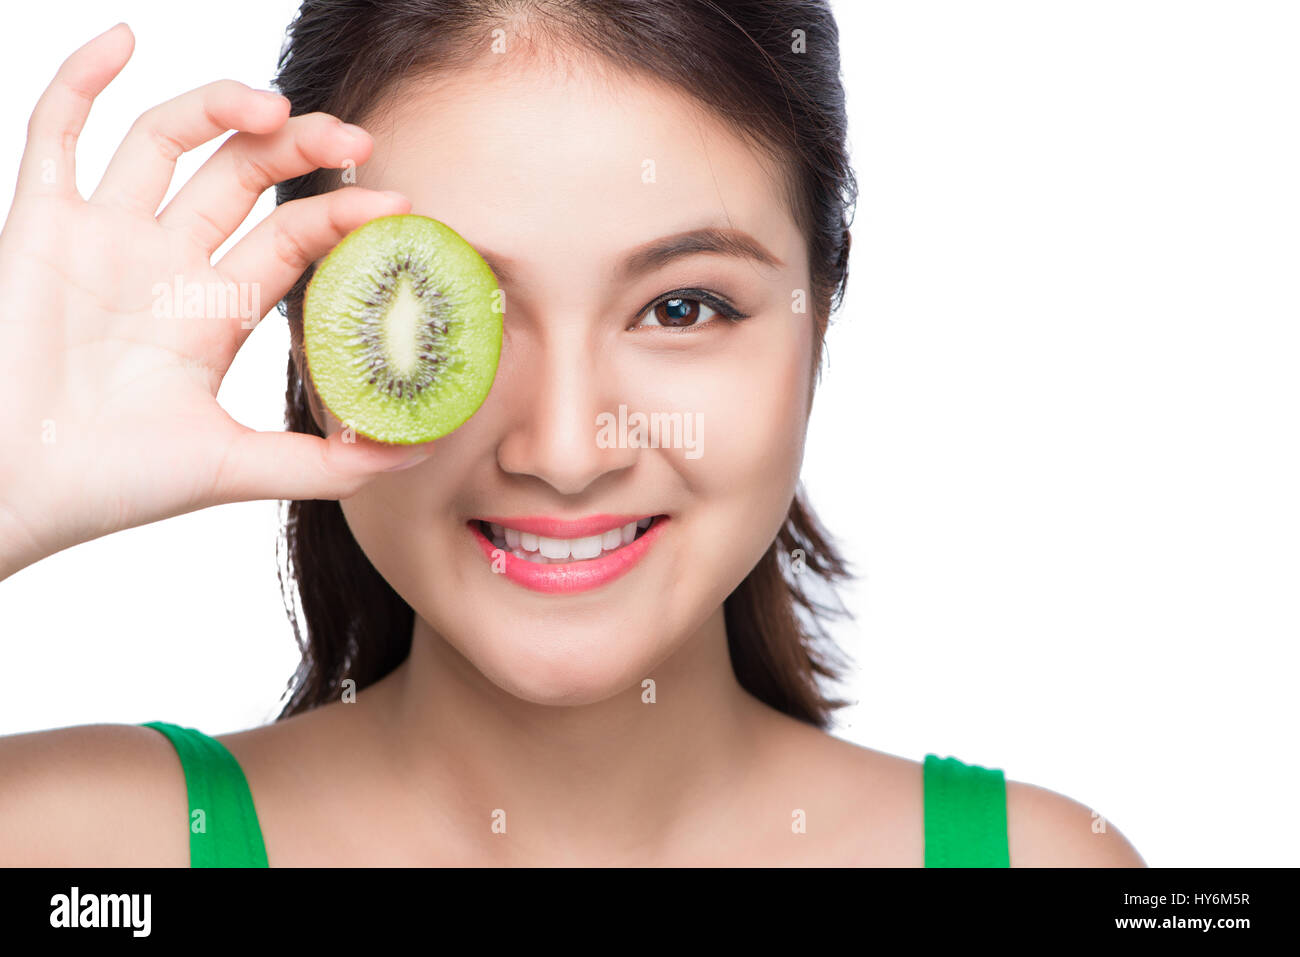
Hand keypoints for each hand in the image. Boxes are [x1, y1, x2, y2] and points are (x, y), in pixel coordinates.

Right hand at [0, 23, 431, 576]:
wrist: (21, 495)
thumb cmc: (117, 484)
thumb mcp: (236, 467)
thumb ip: (325, 463)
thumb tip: (413, 448)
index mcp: (217, 309)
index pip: (291, 236)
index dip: (342, 214)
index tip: (396, 203)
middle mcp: (167, 262)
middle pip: (242, 175)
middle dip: (299, 147)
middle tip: (354, 138)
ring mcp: (104, 238)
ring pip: (164, 140)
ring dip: (215, 107)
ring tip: (272, 104)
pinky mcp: (38, 226)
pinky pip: (53, 134)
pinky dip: (80, 80)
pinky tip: (121, 39)